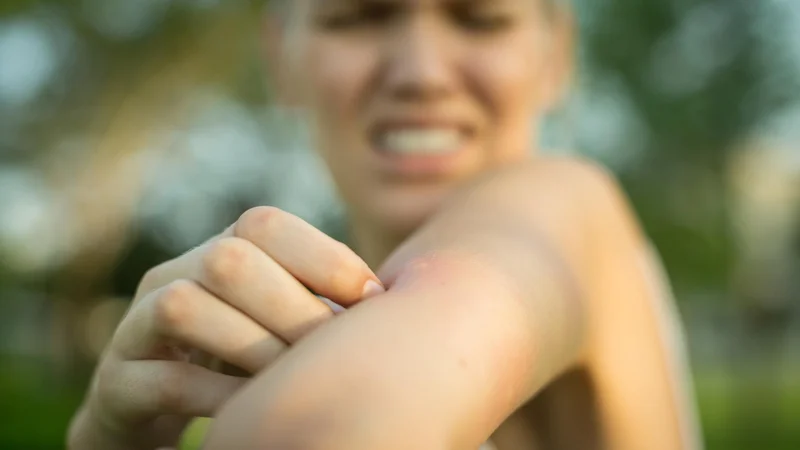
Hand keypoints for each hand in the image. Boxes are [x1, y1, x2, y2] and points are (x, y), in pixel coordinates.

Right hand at [67, 207, 383, 449]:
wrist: (157, 409)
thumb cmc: (240, 360)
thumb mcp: (280, 323)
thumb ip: (320, 302)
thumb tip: (398, 299)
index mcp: (219, 252)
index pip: (264, 225)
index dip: (322, 256)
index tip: (371, 298)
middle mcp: (173, 275)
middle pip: (228, 259)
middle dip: (291, 306)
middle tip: (330, 349)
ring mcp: (137, 326)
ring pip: (185, 306)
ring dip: (253, 346)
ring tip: (289, 378)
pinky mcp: (117, 381)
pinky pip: (164, 380)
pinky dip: (217, 395)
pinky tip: (251, 409)